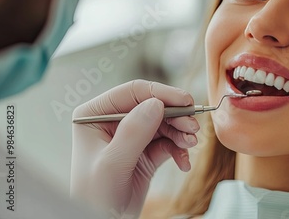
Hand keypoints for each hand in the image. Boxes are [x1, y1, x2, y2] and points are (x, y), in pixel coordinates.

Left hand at [70, 80, 199, 216]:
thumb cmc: (95, 196)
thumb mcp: (113, 164)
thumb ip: (134, 132)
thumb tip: (156, 104)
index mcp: (95, 116)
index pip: (132, 92)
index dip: (161, 94)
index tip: (185, 101)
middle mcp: (113, 121)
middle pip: (153, 106)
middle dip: (176, 116)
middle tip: (193, 127)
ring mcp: (131, 136)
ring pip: (164, 123)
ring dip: (181, 132)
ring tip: (190, 144)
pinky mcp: (145, 152)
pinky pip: (168, 142)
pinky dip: (179, 150)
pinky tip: (183, 162)